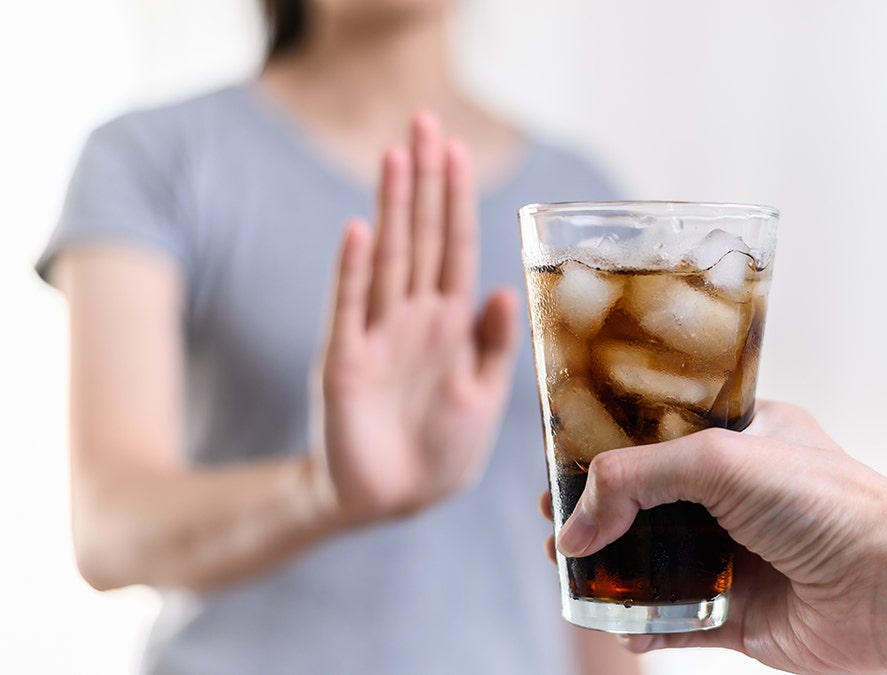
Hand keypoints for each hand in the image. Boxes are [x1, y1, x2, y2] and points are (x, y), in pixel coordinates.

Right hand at [318, 112, 518, 523]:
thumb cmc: (442, 450)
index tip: (458, 148)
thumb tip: (506, 291)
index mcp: (450, 323)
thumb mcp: (484, 397)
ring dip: (393, 208)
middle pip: (420, 236)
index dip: (457, 200)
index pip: (456, 247)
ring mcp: (377, 335)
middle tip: (423, 122)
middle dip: (425, 181)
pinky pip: (350, 310)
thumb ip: (494, 346)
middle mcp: (413, 318)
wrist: (393, 502)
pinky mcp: (345, 363)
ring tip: (396, 156)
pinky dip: (354, 272)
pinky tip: (360, 230)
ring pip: (388, 259)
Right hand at [551, 401, 886, 673]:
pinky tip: (622, 626)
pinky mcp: (740, 614)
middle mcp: (736, 496)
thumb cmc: (827, 504)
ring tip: (572, 576)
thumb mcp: (719, 458)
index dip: (605, 452)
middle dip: (597, 517)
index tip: (560, 468)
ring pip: (654, 564)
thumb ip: (635, 477)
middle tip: (558, 528)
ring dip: (611, 573)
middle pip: (645, 504)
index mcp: (740, 438)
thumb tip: (577, 526)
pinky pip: (676, 622)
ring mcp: (737, 556)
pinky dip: (643, 626)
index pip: (656, 436)